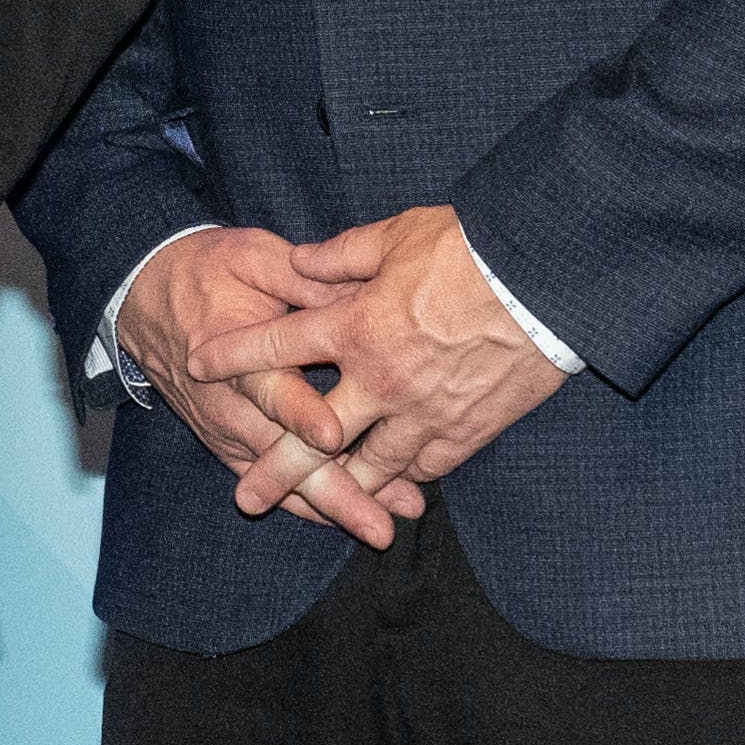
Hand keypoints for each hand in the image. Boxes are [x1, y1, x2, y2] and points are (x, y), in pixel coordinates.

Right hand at [118, 228, 412, 545]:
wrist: (144, 296)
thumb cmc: (205, 272)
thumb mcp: (252, 258)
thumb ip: (305, 282)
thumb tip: (362, 296)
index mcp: (233, 355)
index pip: (270, 391)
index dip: (300, 414)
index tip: (332, 435)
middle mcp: (228, 405)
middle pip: (282, 457)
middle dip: (336, 491)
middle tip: (380, 523)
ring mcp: (226, 432)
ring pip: (280, 481)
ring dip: (333, 506)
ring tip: (382, 527)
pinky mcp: (228, 445)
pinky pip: (269, 484)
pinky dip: (310, 505)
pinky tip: (351, 518)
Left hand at [184, 205, 566, 519]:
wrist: (546, 282)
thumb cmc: (473, 249)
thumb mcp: (398, 236)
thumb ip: (342, 255)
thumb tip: (303, 262)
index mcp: (356, 326)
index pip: (279, 346)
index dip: (234, 356)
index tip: (199, 366)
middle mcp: (380, 380)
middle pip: (314, 437)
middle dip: (276, 468)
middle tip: (246, 496)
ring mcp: (422, 413)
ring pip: (370, 466)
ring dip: (341, 488)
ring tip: (317, 508)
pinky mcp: (464, 431)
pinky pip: (423, 466)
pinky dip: (404, 476)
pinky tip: (392, 482)